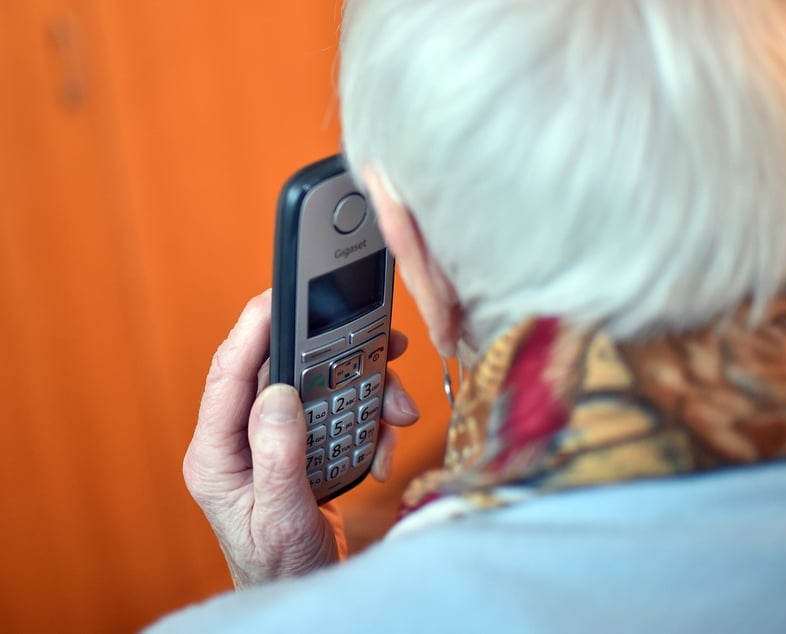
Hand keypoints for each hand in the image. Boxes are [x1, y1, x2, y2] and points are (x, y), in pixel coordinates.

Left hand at [182, 290, 419, 588]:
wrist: (303, 591)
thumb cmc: (280, 566)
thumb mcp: (280, 519)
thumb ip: (277, 457)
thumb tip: (278, 393)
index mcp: (216, 453)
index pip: (228, 375)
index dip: (253, 329)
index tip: (280, 295)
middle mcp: (241, 438)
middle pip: (285, 370)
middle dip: (338, 360)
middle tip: (383, 346)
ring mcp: (273, 439)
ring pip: (320, 387)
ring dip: (366, 394)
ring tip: (397, 413)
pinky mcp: (302, 444)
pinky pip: (339, 413)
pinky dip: (369, 424)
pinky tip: (382, 449)